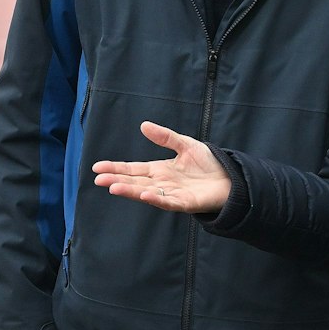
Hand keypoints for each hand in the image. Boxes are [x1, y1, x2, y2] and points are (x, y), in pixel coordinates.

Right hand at [91, 121, 229, 212]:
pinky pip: (167, 202)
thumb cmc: (208, 164)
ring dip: (130, 191)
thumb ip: (165, 137)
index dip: (116, 168)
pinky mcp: (184, 203)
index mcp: (159, 170)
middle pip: (134, 181)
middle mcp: (161, 184)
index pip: (133, 169)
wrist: (231, 179)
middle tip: (98, 179)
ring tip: (114, 187)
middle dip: (116, 180)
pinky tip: (144, 194)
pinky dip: (155, 198)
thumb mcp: (185, 144)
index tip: (97, 168)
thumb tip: (144, 125)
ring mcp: (171, 194)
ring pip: (146, 193)